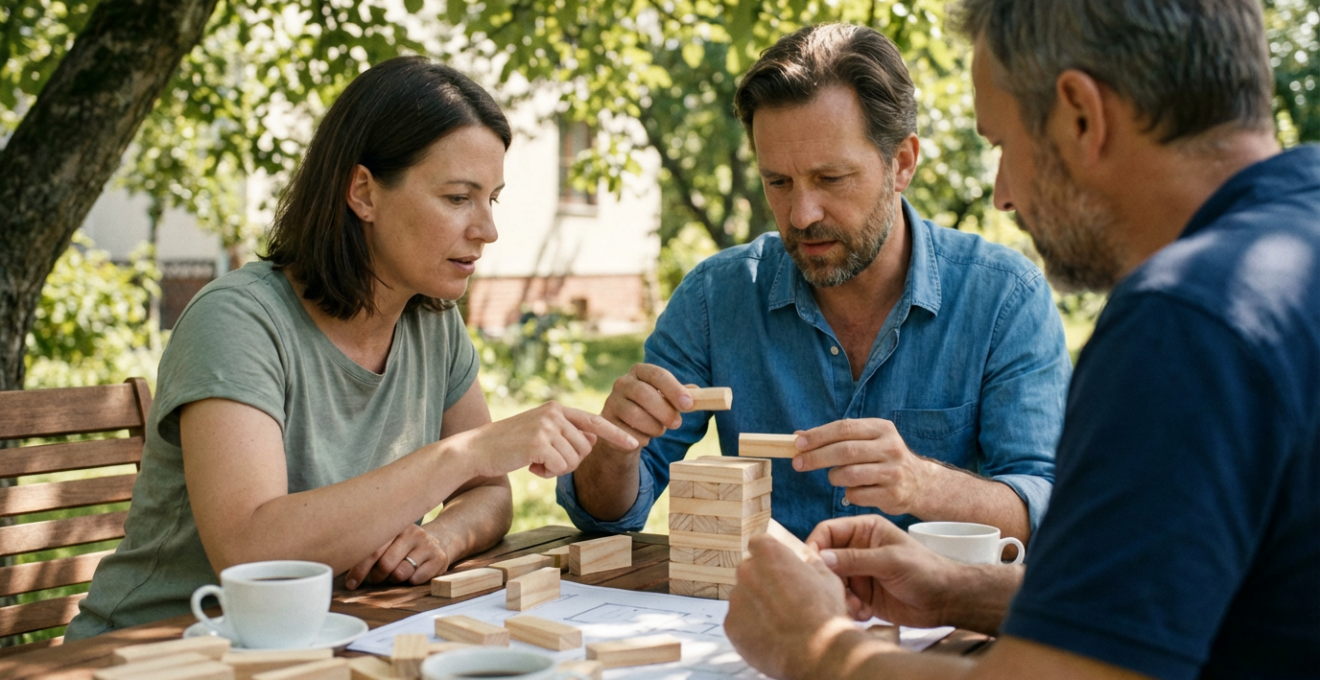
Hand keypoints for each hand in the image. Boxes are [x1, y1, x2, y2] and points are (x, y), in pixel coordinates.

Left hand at [344, 524, 449, 589]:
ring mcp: (427, 545)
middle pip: (385, 564)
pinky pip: (416, 579)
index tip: (351, 584)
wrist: (438, 542)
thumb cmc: (403, 546)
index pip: (373, 549)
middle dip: (377, 577)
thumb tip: (341, 564)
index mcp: (395, 526)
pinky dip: (410, 582)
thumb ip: (370, 549)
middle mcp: (412, 532)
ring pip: (401, 573)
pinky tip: (412, 574)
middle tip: (376, 579)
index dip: (359, 569)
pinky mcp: (438, 559)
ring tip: (395, 574)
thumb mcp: (388, 540)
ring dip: (394, 580)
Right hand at [450, 402, 636, 478]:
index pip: (595, 420)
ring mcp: (546, 426)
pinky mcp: (538, 442)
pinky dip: (547, 473)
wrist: (477, 449)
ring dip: (557, 469)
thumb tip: (592, 438)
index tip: (634, 443)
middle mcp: (554, 413)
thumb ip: (565, 433)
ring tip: (534, 460)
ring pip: (574, 460)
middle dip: (569, 461)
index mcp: (557, 409)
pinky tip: (529, 466)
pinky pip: (560, 468)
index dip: (616, 434)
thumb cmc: (509, 445)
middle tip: (544, 459)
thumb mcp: (540, 432)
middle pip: (586, 448)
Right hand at [598, 364, 691, 452]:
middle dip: (665, 411)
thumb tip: (700, 395)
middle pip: (644, 394)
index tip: (689, 405)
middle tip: (677, 423)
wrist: (625, 430)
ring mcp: (611, 402)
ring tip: (659, 430)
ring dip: (654, 427)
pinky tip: (644, 437)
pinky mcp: (606, 423)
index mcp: (640, 372)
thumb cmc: (651, 410)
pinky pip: (628, 433)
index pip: (657, 374)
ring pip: (635, 415)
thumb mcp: (667, 400)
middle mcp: (622, 383)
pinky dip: (642, 438)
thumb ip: (683, 396)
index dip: (674, 389)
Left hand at [726, 534, 867, 679]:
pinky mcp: (730, 624)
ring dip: (755, 605)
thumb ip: (810, 564)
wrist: (815, 652)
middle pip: (749, 571)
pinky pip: (738, 621)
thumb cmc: (824, 613)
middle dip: (762, 581)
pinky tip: (770, 636)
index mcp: (769, 553)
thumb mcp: (827, 578)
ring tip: (779, 622)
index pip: (759, 544)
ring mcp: (736, 598)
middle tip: (782, 599)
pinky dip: (750, 627)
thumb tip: (807, 559)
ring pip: (743, 597)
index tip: (778, 567)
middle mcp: (746, 571)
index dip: (769, 556)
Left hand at [793, 418, 931, 514]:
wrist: (919, 484)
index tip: (798, 444)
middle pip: (845, 451)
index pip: (844, 428)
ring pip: (849, 474)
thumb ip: (835, 437)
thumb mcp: (866, 440)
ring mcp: (893, 471)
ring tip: (835, 477)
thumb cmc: (883, 458)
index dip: (818, 436)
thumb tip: (798, 436)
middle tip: (798, 464)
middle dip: (816, 457)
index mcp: (882, 428)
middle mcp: (890, 447)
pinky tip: (854, 490)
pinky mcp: (893, 494)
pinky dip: (848, 493)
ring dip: (834, 477)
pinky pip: (857, 495)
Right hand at [806, 515, 961, 628]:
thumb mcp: (890, 560)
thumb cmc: (925, 570)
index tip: (813, 564)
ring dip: (839, 596)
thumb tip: (821, 558)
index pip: (827, 531)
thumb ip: (855, 559)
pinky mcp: (862, 595)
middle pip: (825, 559)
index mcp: (864, 530)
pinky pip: (843, 600)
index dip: (815, 545)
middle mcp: (857, 549)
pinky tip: (865, 613)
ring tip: (856, 606)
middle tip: (838, 592)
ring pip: (832, 582)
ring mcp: (859, 573)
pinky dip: (849, 608)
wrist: (946, 600)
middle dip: (828, 577)